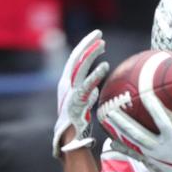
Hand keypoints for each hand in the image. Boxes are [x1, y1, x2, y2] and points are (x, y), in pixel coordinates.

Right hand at [53, 30, 108, 155]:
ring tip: (103, 44)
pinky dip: (95, 74)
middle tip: (99, 33)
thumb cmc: (76, 123)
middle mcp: (66, 83)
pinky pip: (87, 84)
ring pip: (80, 66)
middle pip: (76, 58)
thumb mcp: (83, 105)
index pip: (76, 60)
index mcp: (67, 83)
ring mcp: (70, 91)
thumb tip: (96, 90)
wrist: (69, 139)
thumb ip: (88, 94)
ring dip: (91, 53)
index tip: (97, 39)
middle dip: (87, 43)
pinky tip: (105, 66)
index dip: (86, 48)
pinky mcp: (76, 100)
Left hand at [99, 91, 171, 171]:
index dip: (154, 108)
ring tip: (105, 117)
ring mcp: (152, 158)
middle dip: (123, 120)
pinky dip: (122, 147)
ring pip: (131, 142)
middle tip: (111, 106)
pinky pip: (133, 154)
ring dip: (117, 129)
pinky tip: (111, 140)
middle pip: (137, 133)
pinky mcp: (149, 164)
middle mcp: (160, 150)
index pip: (162, 122)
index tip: (145, 94)